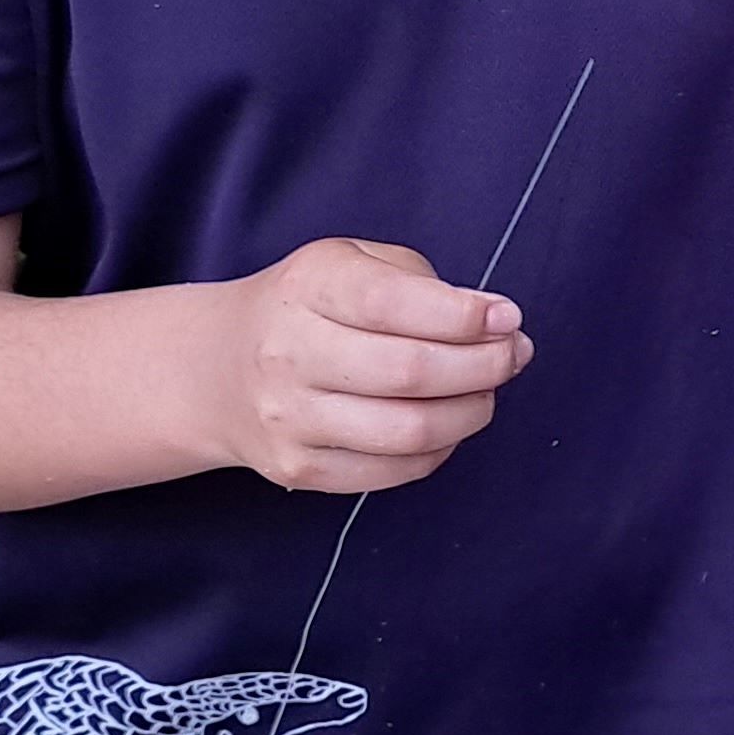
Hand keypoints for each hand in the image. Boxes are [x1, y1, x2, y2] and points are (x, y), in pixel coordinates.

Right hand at [195, 238, 527, 493]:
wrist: (219, 368)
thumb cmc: (311, 306)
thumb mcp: (354, 263)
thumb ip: (422, 284)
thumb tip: (494, 323)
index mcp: (309, 286)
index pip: (395, 302)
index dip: (466, 315)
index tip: (508, 317)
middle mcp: (289, 353)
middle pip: (411, 372)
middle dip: (485, 365)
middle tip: (514, 354)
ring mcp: (289, 418)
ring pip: (409, 431)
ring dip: (471, 412)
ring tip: (485, 390)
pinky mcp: (298, 468)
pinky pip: (393, 472)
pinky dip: (439, 449)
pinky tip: (447, 423)